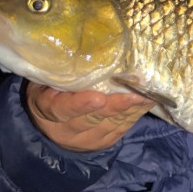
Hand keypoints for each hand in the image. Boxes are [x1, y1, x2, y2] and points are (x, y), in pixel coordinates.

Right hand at [25, 82, 155, 151]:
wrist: (49, 124)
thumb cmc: (49, 89)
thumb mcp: (45, 78)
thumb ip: (60, 70)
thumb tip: (82, 48)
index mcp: (47, 109)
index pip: (62, 109)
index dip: (80, 104)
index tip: (98, 98)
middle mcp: (65, 131)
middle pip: (92, 119)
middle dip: (116, 106)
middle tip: (136, 93)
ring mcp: (85, 140)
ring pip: (110, 125)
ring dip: (130, 110)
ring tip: (148, 94)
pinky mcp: (102, 143)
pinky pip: (120, 129)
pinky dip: (134, 114)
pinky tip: (146, 101)